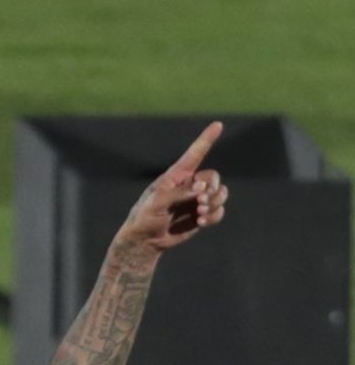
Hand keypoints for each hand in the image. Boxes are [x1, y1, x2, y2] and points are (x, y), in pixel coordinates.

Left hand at [115, 121, 228, 256]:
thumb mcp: (155, 203)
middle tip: (200, 201)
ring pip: (220, 193)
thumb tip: (200, 188)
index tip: (218, 124)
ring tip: (200, 213)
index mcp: (176, 177)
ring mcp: (196, 200)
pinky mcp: (201, 215)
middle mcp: (189, 185)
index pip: (194, 155)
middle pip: (213, 177)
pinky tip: (202, 222)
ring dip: (215, 202)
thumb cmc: (144, 218)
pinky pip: (219, 210)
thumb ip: (177, 193)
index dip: (206, 139)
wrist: (145, 240)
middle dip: (212, 188)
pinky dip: (215, 215)